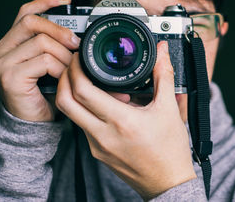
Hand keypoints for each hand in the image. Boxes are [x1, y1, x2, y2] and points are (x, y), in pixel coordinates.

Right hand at [0, 0, 80, 121]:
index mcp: (11, 44)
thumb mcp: (51, 65)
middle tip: (77, 44)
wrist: (35, 124)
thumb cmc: (45, 94)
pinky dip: (59, 68)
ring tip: (70, 68)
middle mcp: (1, 50)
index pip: (25, 12)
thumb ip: (56, 47)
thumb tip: (80, 33)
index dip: (46, 2)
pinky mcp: (10, 77)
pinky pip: (43, 61)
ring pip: (41, 42)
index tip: (66, 0)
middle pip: (32, 22)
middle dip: (60, 30)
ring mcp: (2, 64)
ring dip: (63, 54)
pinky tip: (63, 77)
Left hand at [55, 42, 196, 199]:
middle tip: (74, 65)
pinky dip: (85, 110)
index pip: (83, 91)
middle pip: (65, 102)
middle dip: (64, 78)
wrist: (167, 183)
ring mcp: (97, 146)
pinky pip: (82, 126)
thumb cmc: (170, 150)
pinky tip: (102, 103)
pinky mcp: (97, 152)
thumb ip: (164, 75)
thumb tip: (162, 52)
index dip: (75, 69)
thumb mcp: (169, 109)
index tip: (80, 57)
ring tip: (90, 81)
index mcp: (122, 122)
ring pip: (71, 114)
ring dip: (73, 94)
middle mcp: (103, 135)